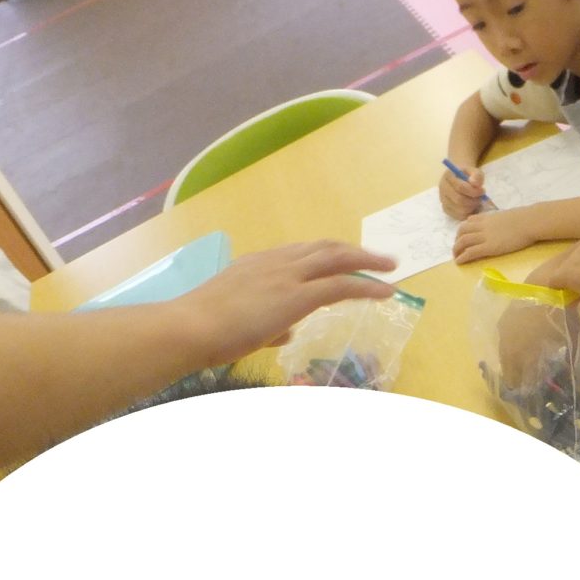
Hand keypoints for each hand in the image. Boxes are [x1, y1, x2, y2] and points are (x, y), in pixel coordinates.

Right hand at [171, 241, 397, 356]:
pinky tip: (385, 292)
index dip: (326, 255)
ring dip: (367, 261)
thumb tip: (286, 332)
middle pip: (324, 248)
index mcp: (257, 264)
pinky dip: (367, 286)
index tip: (343, 259)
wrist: (189, 328)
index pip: (300, 252)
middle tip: (377, 258)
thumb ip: (266, 324)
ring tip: (390, 268)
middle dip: (353, 251)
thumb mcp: (238, 322)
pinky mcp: (297, 295)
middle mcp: (275, 262)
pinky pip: (342, 284)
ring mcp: (287, 275)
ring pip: (337, 258)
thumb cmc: (203, 331)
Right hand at [439, 164, 486, 219]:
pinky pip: (458, 216)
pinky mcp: (446, 209)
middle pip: (459, 200)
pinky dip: (467, 213)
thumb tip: (475, 183)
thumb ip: (476, 175)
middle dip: (473, 201)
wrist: (459, 177)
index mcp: (448, 176)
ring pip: (459, 210)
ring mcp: (443, 200)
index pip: (460, 187)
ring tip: (476, 202)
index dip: (474, 191)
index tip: (483, 191)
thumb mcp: (474, 171)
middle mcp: (443, 188)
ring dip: (471, 208)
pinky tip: (472, 207)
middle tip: (480, 198)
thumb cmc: (467, 174)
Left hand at [453, 208, 541, 263]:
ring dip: (456, 250)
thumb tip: (498, 222)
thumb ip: (498, 219)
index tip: (462, 236)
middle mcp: (482, 226)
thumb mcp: (507, 215)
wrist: (529, 222)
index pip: (469, 221)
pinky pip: (470, 252)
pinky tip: (460, 262)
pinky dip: (462, 257)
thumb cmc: (525, 219)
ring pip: (463, 241)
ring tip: (456, 257)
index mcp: (487, 217)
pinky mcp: (489, 247)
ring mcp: (484, 236)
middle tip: (457, 249)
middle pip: (462, 231)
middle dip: (457, 240)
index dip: (463, 230)